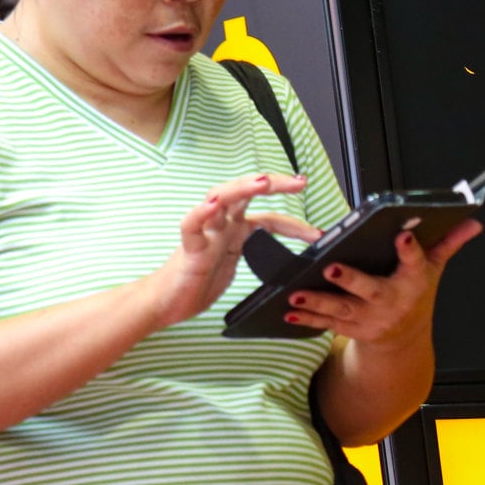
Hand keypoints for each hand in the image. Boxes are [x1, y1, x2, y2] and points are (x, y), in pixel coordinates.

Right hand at [145, 173, 316, 327]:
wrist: (166, 302)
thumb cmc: (198, 282)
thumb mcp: (237, 266)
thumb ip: (257, 255)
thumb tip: (292, 263)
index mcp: (235, 231)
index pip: (269, 218)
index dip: (294, 222)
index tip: (318, 231)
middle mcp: (220, 225)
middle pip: (247, 194)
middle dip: (275, 184)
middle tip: (301, 182)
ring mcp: (205, 234)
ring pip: (221, 199)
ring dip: (242, 188)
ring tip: (262, 182)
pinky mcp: (189, 249)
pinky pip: (191, 226)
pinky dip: (199, 214)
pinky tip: (212, 205)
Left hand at [281, 219, 482, 349]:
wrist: (404, 341)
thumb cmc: (415, 295)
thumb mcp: (434, 269)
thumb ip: (449, 242)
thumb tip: (473, 222)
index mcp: (413, 281)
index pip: (415, 262)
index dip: (410, 250)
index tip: (403, 236)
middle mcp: (392, 301)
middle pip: (370, 290)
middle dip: (351, 280)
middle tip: (332, 267)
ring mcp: (371, 318)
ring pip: (342, 309)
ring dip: (318, 302)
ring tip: (296, 293)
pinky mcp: (352, 329)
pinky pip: (327, 323)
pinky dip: (308, 318)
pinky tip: (289, 310)